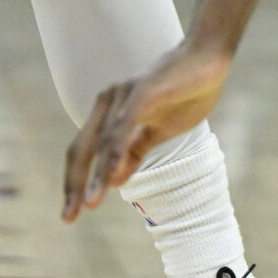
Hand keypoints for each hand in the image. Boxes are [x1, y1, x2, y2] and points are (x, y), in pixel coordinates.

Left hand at [61, 40, 232, 220]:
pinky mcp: (142, 92)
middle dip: (73, 185)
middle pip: (81, 149)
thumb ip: (134, 153)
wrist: (210, 59)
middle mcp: (109, 102)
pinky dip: (115, 152)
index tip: (72, 213)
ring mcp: (123, 95)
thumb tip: (114, 182)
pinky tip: (112, 176)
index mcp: (110, 112)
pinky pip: (124, 127)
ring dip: (95, 176)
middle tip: (68, 218)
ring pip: (102, 143)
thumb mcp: (158, 131)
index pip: (83, 152)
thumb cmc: (186, 92)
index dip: (76, 182)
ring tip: (89, 205)